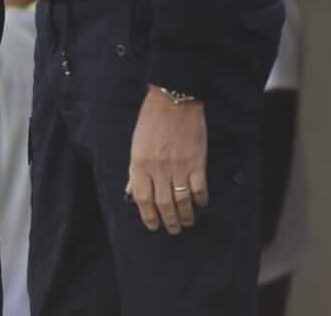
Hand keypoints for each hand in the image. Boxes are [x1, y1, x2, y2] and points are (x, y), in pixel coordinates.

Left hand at [124, 89, 207, 234]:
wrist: (173, 100)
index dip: (147, 216)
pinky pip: (198, 188)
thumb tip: (130, 192)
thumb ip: (134, 171)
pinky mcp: (196, 162)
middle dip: (168, 221)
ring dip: (184, 215)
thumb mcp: (136, 145)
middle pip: (163, 203)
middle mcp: (158, 169)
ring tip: (186, 223)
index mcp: (140, 164)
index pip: (142, 199)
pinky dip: (200, 199)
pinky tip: (200, 204)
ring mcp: (178, 166)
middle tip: (172, 230)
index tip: (153, 226)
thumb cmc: (152, 121)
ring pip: (181, 200)